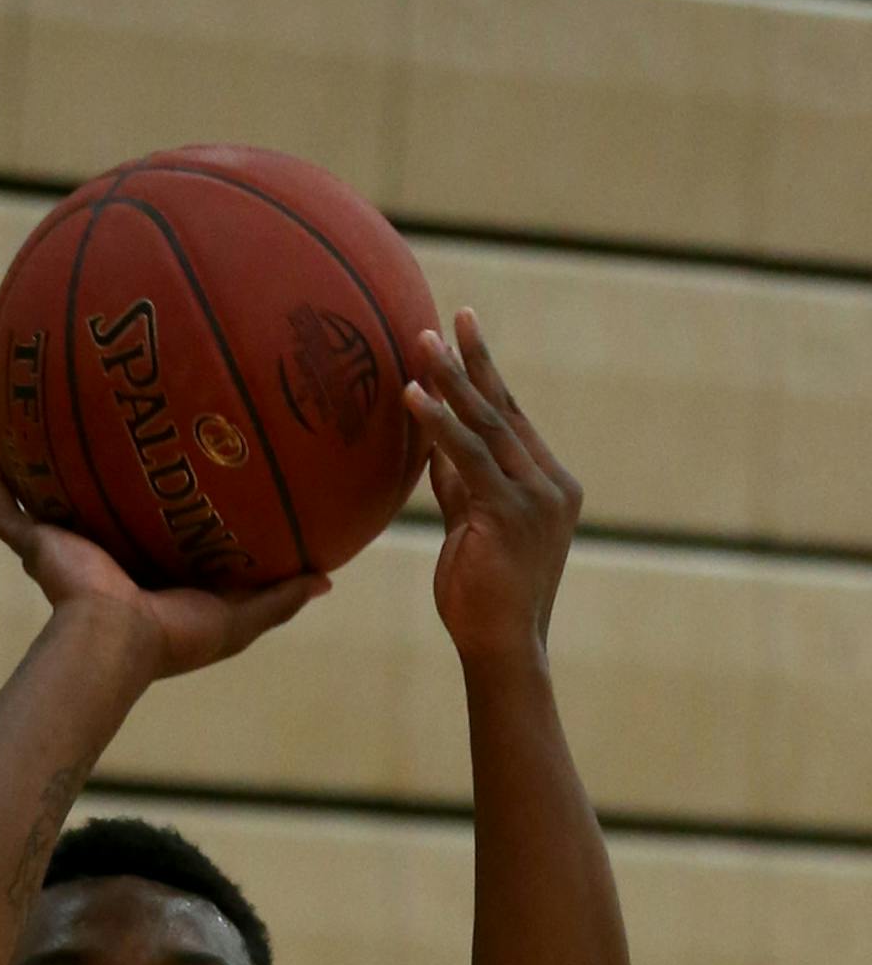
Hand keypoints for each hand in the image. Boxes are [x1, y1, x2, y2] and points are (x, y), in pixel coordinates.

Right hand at [0, 451, 328, 683]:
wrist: (114, 641)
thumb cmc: (173, 636)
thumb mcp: (238, 616)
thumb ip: (278, 598)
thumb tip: (327, 580)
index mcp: (142, 576)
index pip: (150, 536)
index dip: (160, 509)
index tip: (172, 476)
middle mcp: (99, 561)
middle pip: (95, 514)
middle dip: (96, 484)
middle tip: (109, 438)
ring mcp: (63, 552)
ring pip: (47, 505)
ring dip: (39, 475)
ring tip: (36, 433)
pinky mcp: (37, 547)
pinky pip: (8, 509)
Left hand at [403, 310, 582, 667]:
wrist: (502, 648)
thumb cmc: (483, 599)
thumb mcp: (470, 529)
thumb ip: (459, 487)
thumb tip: (435, 447)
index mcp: (549, 484)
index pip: (513, 419)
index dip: (488, 375)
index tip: (466, 332)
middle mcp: (551, 484)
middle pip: (505, 410)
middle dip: (474, 362)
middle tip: (450, 316)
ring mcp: (536, 497)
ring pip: (488, 426)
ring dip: (452, 382)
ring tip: (421, 344)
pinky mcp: (511, 512)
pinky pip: (468, 458)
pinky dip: (438, 425)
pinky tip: (413, 397)